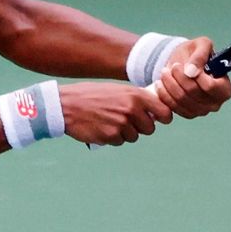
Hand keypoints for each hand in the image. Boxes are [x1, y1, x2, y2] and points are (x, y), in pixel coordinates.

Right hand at [59, 82, 173, 146]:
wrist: (67, 105)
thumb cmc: (92, 95)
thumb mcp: (117, 89)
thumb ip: (136, 99)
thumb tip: (154, 110)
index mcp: (135, 95)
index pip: (164, 112)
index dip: (164, 118)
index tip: (161, 120)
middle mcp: (131, 109)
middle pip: (149, 129)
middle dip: (140, 128)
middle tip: (126, 121)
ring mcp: (121, 124)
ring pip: (133, 137)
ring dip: (124, 133)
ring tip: (109, 121)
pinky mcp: (111, 136)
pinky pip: (119, 142)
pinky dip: (113, 137)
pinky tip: (102, 127)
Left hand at [156, 37, 230, 118]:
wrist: (182, 63)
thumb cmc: (196, 53)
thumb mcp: (202, 45)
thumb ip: (200, 55)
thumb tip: (191, 71)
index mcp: (224, 88)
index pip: (210, 87)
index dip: (197, 76)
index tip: (187, 66)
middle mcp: (215, 103)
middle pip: (193, 93)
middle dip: (179, 77)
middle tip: (173, 66)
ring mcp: (200, 111)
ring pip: (180, 100)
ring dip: (169, 84)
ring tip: (165, 72)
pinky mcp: (186, 114)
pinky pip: (172, 108)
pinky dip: (163, 95)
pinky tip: (160, 83)